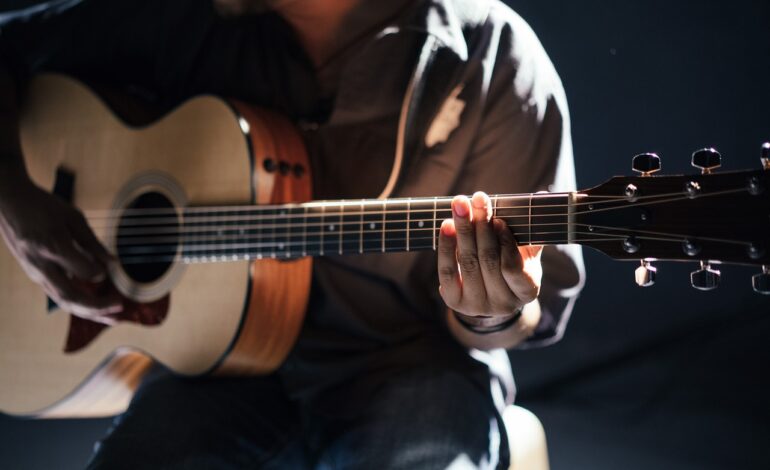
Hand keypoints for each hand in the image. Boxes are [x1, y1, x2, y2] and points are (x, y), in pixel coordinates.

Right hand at [0, 177, 121, 323]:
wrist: (9, 203)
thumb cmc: (43, 206)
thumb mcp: (73, 217)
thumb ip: (92, 243)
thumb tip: (113, 264)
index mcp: (53, 246)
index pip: (82, 271)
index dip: (100, 273)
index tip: (111, 269)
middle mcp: (42, 265)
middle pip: (70, 297)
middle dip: (97, 308)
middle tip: (121, 308)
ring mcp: (36, 273)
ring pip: (63, 301)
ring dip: (90, 312)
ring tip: (113, 318)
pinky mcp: (35, 275)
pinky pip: (58, 295)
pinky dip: (79, 304)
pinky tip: (97, 307)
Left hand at [437, 191, 542, 327]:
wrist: (489, 293)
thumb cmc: (512, 265)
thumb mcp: (526, 252)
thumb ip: (531, 229)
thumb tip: (542, 195)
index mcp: (527, 291)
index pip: (513, 268)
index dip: (505, 243)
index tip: (499, 220)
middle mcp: (502, 304)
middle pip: (488, 261)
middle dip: (481, 226)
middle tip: (478, 199)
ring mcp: (477, 305)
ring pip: (468, 263)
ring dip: (463, 230)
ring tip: (460, 205)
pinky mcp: (454, 302)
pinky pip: (447, 271)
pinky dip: (446, 246)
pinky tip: (447, 225)